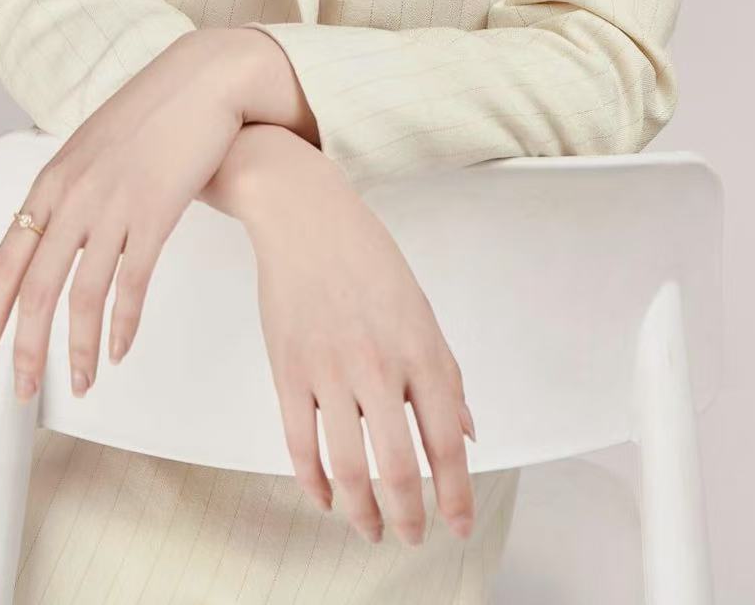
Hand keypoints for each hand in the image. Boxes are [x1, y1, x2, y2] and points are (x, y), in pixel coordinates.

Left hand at [0, 30, 244, 399]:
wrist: (203, 80)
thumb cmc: (152, 112)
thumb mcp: (93, 147)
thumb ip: (69, 190)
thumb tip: (53, 236)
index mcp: (52, 180)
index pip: (6, 260)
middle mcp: (74, 195)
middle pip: (37, 288)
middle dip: (26, 348)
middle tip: (23, 389)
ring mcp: (113, 204)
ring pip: (82, 294)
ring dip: (77, 348)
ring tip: (80, 381)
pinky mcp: (154, 212)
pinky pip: (132, 283)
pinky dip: (122, 324)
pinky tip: (118, 348)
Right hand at [243, 160, 476, 548]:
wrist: (305, 217)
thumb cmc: (368, 258)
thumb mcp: (421, 310)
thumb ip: (445, 375)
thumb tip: (466, 434)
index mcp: (420, 349)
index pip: (446, 441)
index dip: (455, 494)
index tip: (457, 524)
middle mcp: (378, 365)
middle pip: (399, 468)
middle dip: (410, 517)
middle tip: (414, 536)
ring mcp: (328, 371)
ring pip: (348, 468)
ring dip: (364, 514)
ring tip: (372, 530)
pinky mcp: (287, 371)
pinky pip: (299, 446)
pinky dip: (315, 485)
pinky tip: (328, 500)